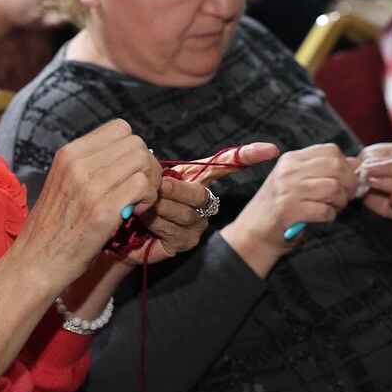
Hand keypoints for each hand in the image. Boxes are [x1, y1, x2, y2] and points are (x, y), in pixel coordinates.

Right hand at [11, 119, 161, 290]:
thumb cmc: (53, 227)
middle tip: (140, 191)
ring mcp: (90, 187)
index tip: (128, 172)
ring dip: (150, 183)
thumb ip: (89, 166)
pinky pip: (143, 187)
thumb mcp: (62, 183)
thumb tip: (125, 157)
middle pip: (135, 143)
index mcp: (69, 154)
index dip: (131, 149)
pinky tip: (136, 213)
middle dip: (146, 166)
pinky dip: (148, 199)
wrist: (35, 262)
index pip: (119, 128)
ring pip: (143, 161)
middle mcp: (78, 164)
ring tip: (138, 203)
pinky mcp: (103, 211)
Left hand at [132, 142, 279, 263]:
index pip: (226, 165)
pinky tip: (147, 224)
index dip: (247, 156)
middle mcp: (201, 203)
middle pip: (199, 193)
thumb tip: (154, 153)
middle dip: (174, 190)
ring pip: (184, 212)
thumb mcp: (147, 177)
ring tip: (144, 208)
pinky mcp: (185, 243)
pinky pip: (175, 230)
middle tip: (156, 188)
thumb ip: (160, 168)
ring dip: (159, 209)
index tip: (271, 149)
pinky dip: (157, 224)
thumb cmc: (134, 200)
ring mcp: (196, 224)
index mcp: (195, 180)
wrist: (120, 230)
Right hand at [220, 143, 359, 277]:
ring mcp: (288, 190)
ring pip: (333, 187)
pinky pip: (325, 210)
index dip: (347, 166)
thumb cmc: (278, 207)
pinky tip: (322, 218)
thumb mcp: (296, 181)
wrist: (252, 233)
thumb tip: (356, 162)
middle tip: (346, 196)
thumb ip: (322, 170)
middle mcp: (288, 170)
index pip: (331, 150)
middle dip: (349, 183)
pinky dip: (330, 216)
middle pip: (336, 166)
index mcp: (291, 159)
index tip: (346, 180)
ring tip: (333, 208)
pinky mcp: (289, 211)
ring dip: (340, 202)